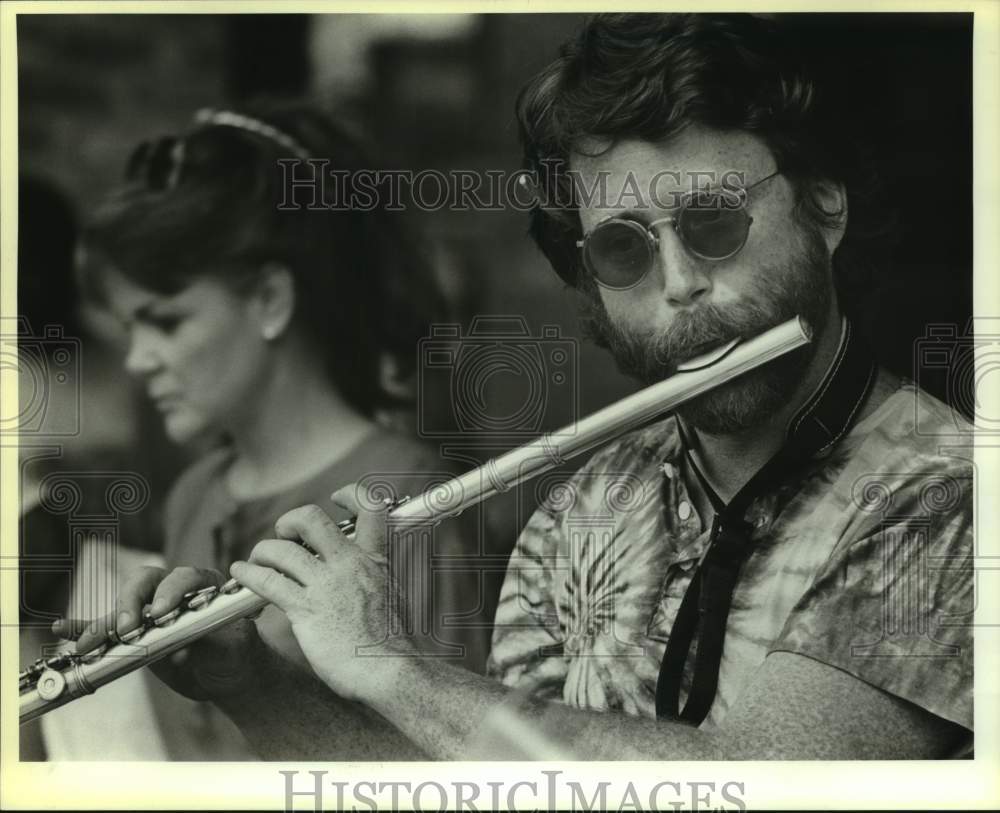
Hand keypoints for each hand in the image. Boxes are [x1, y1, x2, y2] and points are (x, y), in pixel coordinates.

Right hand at [52, 565, 263, 701]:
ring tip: (91, 643)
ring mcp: (151, 611)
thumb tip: (186, 645)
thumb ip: (212, 640)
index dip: (171, 591)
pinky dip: (85, 628)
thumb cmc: (237, 652)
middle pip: (146, 582)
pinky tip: (64, 629)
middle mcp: (173, 591)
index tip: (162, 612)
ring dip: (105, 623)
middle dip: (132, 602)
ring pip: (123, 606)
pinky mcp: (135, 632)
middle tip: (129, 628)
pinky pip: (107, 626)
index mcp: (204, 585)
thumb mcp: (232, 646)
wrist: (229, 672)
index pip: (184, 577)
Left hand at [231, 487, 412, 702]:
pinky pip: (269, 582)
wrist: (391, 671)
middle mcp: (350, 564)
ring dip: (263, 551)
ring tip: (255, 561)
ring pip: (282, 550)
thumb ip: (374, 574)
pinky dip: (249, 574)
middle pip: (312, 519)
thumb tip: (365, 570)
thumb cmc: (392, 642)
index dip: (350, 495)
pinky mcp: (306, 610)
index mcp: (375, 559)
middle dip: (291, 521)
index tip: (336, 499)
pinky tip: (241, 574)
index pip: (370, 507)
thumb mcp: (391, 593)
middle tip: (285, 535)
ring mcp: (327, 586)